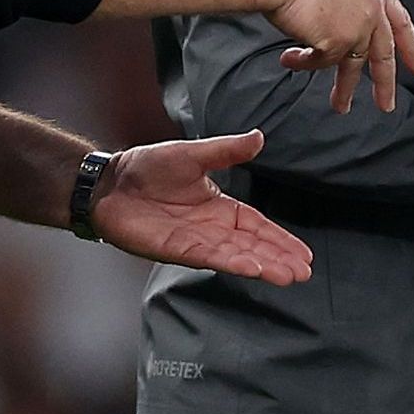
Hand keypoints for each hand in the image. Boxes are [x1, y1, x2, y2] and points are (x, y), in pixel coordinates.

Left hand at [87, 131, 314, 282]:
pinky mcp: (178, 250)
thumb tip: (259, 137)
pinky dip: (233, 263)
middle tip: (303, 272)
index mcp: (219, 206)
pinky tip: (254, 269)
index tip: (304, 254)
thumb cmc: (146, 168)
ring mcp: (196, 241)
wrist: (109, 183)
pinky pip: (211, 258)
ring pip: (238, 257)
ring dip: (263, 266)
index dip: (281, 239)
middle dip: (279, 258)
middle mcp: (212, 228)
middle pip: (253, 246)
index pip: (258, 226)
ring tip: (288, 276)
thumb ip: (226, 151)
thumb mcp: (192, 154)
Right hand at [270, 0, 413, 113]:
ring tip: (340, 106)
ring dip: (344, 90)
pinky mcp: (338, 42)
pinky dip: (304, 64)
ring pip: (352, 65)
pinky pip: (321, 63)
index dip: (410, 45)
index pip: (399, 21)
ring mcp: (356, 27)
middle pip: (383, 53)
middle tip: (387, 105)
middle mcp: (369, 9)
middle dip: (385, 83)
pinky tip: (289, 59)